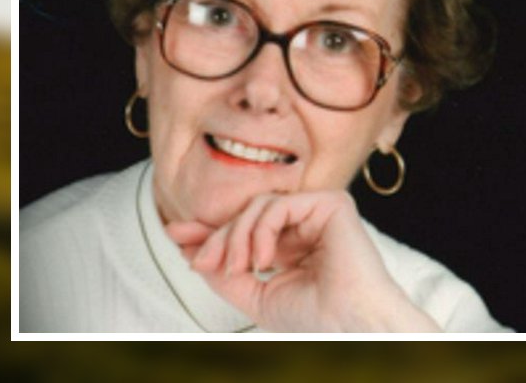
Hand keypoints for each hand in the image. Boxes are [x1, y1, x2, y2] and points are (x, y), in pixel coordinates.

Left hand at [165, 190, 440, 331]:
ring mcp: (319, 212)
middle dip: (216, 236)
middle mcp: (306, 225)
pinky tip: (262, 260)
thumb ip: (226, 274)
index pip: (246, 229)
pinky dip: (260, 230)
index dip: (211, 231)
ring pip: (258, 206)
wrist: (348, 324)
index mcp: (292, 247)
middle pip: (247, 216)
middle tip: (198, 259)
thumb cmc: (314, 318)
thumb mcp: (255, 295)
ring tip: (236, 268)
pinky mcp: (331, 202)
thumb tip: (193, 251)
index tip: (176, 237)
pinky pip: (278, 205)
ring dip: (236, 237)